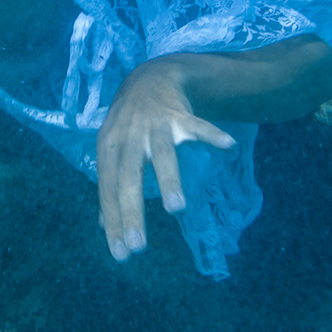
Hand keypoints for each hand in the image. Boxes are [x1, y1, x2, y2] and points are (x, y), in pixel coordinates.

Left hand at [96, 58, 236, 261]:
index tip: (122, 254)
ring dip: (168, 178)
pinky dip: (210, 134)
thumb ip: (111, 186)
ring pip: (161, 152)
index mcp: (109, 147)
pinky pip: (196, 124)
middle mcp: (128, 135)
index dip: (113, 220)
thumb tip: (104, 226)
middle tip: (139, 245)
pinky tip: (227, 147)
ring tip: (176, 208)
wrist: (150, 77)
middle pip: (128, 175)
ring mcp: (153, 123)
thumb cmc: (130, 124)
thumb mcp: (114, 150)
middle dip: (132, 209)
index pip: (107, 188)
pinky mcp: (178, 112)